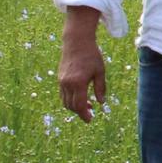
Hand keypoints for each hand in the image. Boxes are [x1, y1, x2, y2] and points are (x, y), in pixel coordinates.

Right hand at [58, 7, 107, 121]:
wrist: (76, 42)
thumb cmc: (92, 56)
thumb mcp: (100, 71)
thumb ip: (101, 88)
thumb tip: (101, 103)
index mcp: (78, 83)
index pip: (79, 105)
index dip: (84, 115)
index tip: (90, 120)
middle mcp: (67, 84)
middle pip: (71, 106)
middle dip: (80, 112)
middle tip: (90, 114)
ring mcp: (61, 81)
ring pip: (65, 101)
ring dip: (75, 107)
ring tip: (87, 106)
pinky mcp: (59, 78)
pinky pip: (63, 94)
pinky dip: (70, 99)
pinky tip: (80, 97)